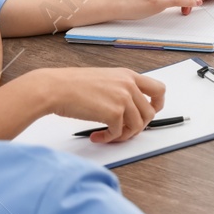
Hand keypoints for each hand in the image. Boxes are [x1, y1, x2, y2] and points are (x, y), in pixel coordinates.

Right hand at [19, 66, 165, 142]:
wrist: (54, 88)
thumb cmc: (71, 85)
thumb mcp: (103, 80)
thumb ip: (119, 90)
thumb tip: (128, 110)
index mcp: (127, 75)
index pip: (159, 89)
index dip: (158, 104)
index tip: (150, 112)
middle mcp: (129, 85)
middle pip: (150, 112)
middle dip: (139, 126)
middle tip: (124, 130)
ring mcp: (123, 98)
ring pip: (138, 125)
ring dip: (123, 135)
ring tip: (109, 135)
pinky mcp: (114, 113)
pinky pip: (119, 133)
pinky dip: (109, 138)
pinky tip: (97, 136)